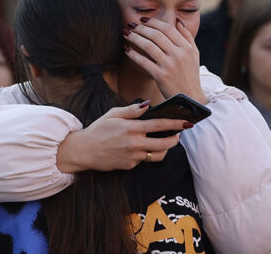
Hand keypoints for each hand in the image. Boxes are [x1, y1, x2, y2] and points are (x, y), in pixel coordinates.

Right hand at [57, 102, 189, 172]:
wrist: (83, 151)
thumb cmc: (97, 130)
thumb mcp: (112, 115)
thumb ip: (131, 110)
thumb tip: (147, 105)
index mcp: (130, 128)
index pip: (159, 125)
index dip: (175, 123)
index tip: (187, 122)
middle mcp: (134, 143)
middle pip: (165, 143)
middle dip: (175, 139)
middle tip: (178, 135)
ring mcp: (132, 156)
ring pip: (158, 155)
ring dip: (165, 149)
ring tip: (164, 142)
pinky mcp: (130, 165)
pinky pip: (144, 160)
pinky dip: (146, 154)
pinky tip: (140, 149)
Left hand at [123, 17, 207, 103]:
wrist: (190, 98)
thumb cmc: (190, 74)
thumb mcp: (194, 54)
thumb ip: (187, 36)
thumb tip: (177, 20)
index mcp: (187, 47)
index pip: (168, 29)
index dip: (153, 22)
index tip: (142, 19)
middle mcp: (179, 54)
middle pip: (156, 35)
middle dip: (141, 28)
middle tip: (130, 25)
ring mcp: (170, 65)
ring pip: (148, 46)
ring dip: (135, 38)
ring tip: (126, 34)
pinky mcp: (161, 76)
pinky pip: (144, 61)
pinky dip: (133, 54)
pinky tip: (126, 49)